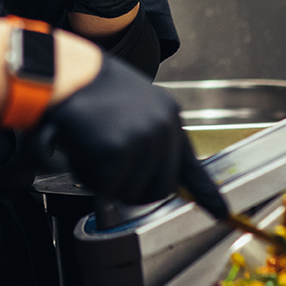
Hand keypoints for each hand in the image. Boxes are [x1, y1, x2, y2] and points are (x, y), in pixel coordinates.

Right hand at [42, 56, 226, 213]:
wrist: (64, 73)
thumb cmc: (89, 88)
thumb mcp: (132, 105)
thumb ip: (149, 135)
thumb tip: (157, 175)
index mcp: (168, 115)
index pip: (191, 164)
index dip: (206, 193)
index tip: (222, 213)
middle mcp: (164, 128)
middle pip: (160, 188)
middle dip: (132, 187)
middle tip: (107, 168)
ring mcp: (144, 140)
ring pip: (130, 192)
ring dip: (106, 179)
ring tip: (92, 146)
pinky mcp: (121, 151)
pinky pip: (106, 187)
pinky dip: (89, 176)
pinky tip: (82, 148)